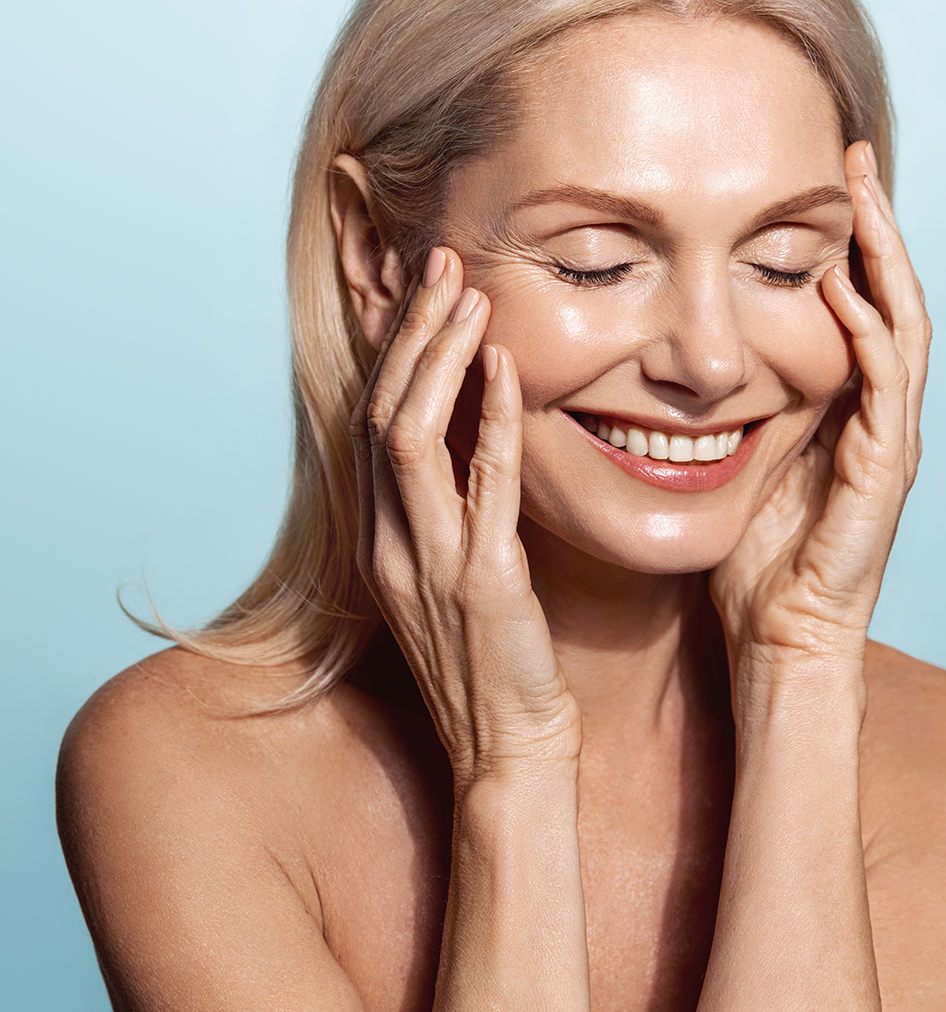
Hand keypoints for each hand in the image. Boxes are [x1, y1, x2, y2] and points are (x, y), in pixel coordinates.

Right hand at [350, 247, 580, 788]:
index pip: (372, 424)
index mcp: (382, 539)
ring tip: (468, 291)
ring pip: (409, 435)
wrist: (506, 747)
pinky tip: (507, 365)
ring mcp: (427, 562)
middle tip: (441, 263)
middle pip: (381, 412)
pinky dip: (493, 417)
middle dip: (409, 332)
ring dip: (438, 356)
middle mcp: (390, 542)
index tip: (424, 294)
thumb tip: (472, 433)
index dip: (394, 354)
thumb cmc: (490, 659)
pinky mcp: (481, 581)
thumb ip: (448, 507)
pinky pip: (482, 482)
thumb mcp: (451, 574)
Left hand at [709, 140, 930, 681]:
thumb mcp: (741, 467)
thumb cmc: (756, 561)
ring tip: (864, 194)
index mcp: (842, 413)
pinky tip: (845, 289)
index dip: (844, 246)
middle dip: (874, 230)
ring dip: (884, 260)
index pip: (854, 310)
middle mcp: (875, 418)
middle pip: (888, 302)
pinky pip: (884, 388)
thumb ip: (737, 414)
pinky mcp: (883, 474)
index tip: (816, 184)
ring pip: (900, 329)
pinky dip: (868, 334)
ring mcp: (886, 442)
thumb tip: (684, 368)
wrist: (779, 636)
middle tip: (852, 160)